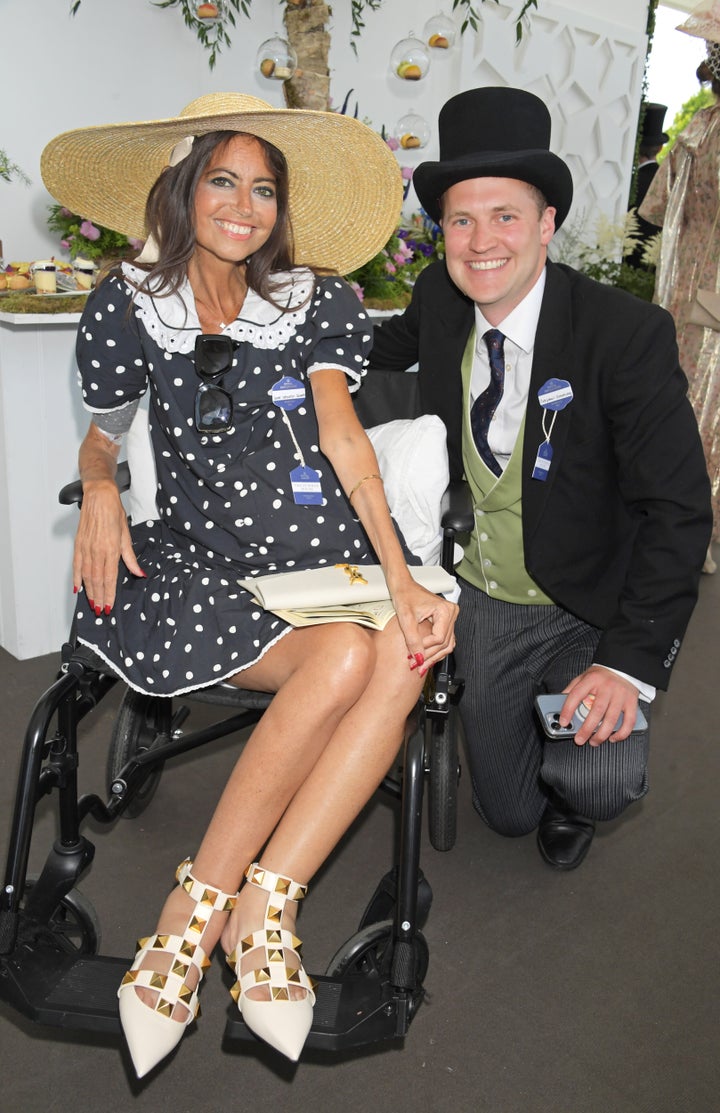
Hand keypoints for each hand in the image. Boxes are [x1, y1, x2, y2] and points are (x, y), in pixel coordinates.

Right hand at [73, 479, 143, 613]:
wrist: (99, 496)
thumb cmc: (113, 512)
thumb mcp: (126, 535)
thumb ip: (130, 558)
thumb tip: (139, 573)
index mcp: (111, 549)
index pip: (110, 578)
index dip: (110, 594)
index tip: (109, 606)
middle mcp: (97, 550)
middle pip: (98, 580)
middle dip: (99, 597)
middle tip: (100, 610)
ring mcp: (86, 548)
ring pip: (87, 576)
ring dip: (89, 592)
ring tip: (92, 603)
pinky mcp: (78, 544)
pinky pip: (76, 565)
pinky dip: (77, 578)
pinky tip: (78, 588)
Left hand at [391, 583, 457, 674]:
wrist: (403, 586)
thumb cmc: (405, 595)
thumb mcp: (406, 619)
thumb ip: (412, 640)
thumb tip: (418, 659)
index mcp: (445, 610)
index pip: (439, 638)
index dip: (426, 649)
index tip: (413, 655)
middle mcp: (451, 613)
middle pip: (444, 643)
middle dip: (430, 656)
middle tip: (417, 666)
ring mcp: (450, 617)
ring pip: (446, 644)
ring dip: (433, 656)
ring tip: (421, 665)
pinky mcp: (445, 621)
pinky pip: (444, 640)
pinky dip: (435, 650)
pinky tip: (425, 657)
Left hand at [560, 666, 639, 745]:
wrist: (622, 666)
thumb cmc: (601, 675)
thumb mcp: (584, 676)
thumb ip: (572, 689)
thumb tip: (558, 703)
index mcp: (592, 680)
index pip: (576, 695)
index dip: (568, 710)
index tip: (563, 722)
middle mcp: (607, 687)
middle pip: (596, 711)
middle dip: (586, 729)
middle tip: (579, 740)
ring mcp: (621, 695)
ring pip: (612, 719)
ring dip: (602, 734)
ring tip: (593, 742)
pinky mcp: (632, 702)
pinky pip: (629, 722)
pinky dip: (621, 733)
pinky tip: (613, 738)